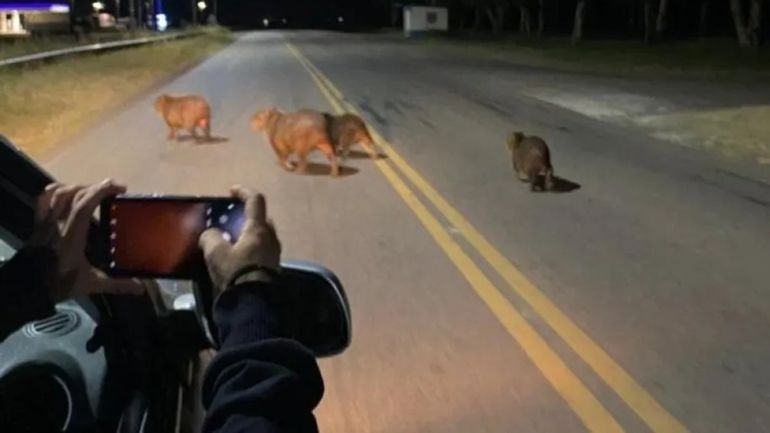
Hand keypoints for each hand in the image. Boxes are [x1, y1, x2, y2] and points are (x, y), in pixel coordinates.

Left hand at [30, 180, 145, 301]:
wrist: (28, 287)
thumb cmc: (59, 283)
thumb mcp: (91, 284)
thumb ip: (117, 284)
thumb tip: (141, 288)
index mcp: (72, 234)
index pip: (84, 204)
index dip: (102, 191)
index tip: (120, 189)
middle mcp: (58, 222)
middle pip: (74, 193)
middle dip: (96, 187)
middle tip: (112, 191)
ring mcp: (46, 221)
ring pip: (58, 192)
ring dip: (78, 186)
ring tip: (92, 190)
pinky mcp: (38, 222)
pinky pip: (43, 199)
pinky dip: (56, 190)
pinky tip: (67, 192)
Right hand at [199, 186, 280, 292]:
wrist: (253, 302)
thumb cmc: (236, 272)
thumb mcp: (215, 253)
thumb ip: (211, 237)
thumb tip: (211, 234)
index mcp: (258, 228)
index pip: (255, 200)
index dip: (243, 192)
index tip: (231, 191)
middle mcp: (271, 237)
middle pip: (261, 218)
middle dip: (247, 216)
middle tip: (231, 221)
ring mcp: (274, 253)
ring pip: (263, 235)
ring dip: (249, 234)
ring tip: (232, 240)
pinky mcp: (273, 267)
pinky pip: (262, 250)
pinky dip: (251, 247)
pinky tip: (238, 256)